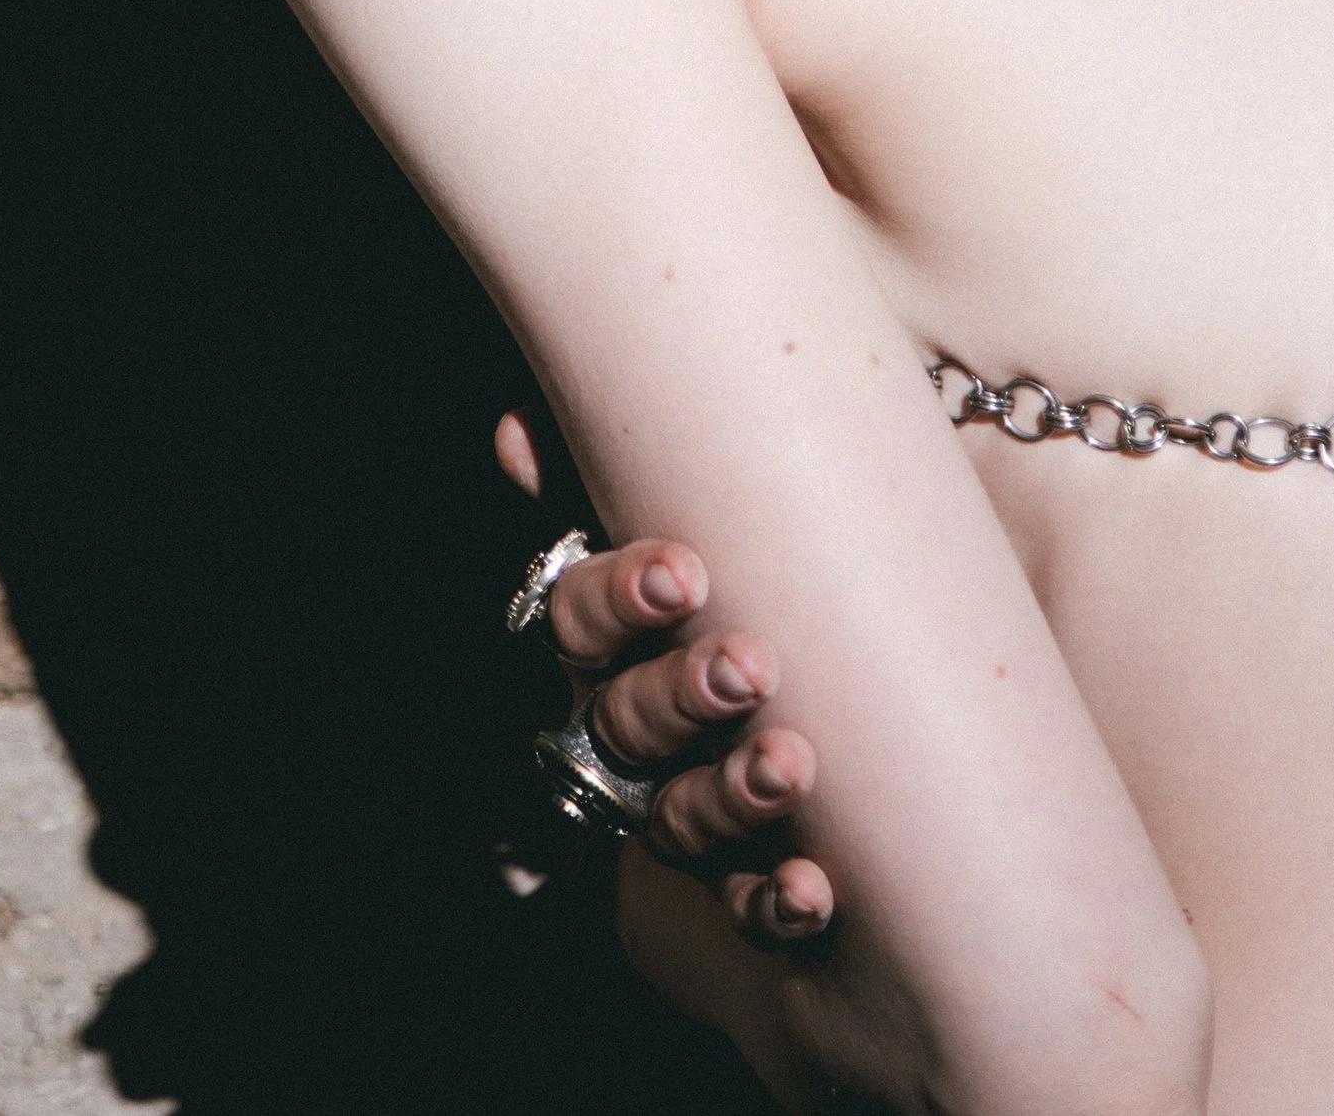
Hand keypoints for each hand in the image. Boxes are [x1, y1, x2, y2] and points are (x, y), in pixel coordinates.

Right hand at [498, 409, 834, 946]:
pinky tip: (814, 888)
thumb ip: (599, 480)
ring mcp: (678, 812)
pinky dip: (773, 902)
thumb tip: (517, 426)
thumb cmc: (735, 588)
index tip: (684, 570)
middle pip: (629, 719)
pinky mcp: (737, 885)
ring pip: (680, 817)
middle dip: (685, 692)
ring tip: (794, 766)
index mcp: (610, 646)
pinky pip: (744, 907)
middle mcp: (629, 734)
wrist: (815, 717)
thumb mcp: (673, 537)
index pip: (581, 620)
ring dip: (732, 795)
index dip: (620, 596)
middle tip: (752, 664)